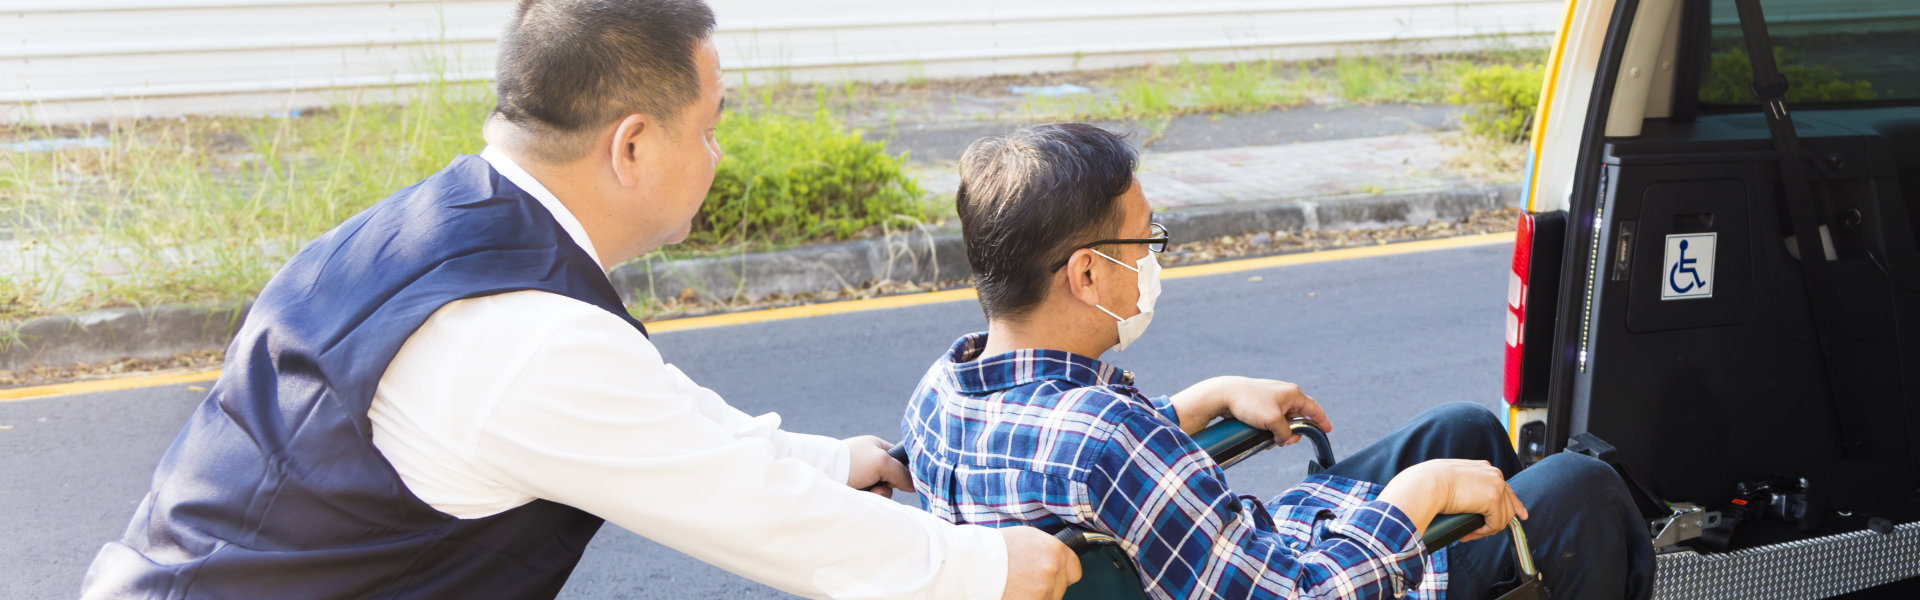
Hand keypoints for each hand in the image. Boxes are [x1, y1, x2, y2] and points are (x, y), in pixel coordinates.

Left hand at [842, 435, 913, 497]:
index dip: (904, 470)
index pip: (899, 459)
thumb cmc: (853, 460)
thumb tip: (914, 485)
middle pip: (892, 479)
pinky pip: (870, 498)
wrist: (824, 473)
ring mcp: (861, 477)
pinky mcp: (854, 490)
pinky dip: (868, 499)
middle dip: (888, 486)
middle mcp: (870, 462)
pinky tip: (859, 496)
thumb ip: (901, 471)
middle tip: (880, 484)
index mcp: (876, 447)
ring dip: (878, 494)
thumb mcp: (882, 461)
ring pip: (882, 491)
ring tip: (866, 490)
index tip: (905, 479)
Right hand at [999, 527, 1081, 599]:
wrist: (970, 566)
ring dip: (1035, 595)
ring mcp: (1044, 592)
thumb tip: (1056, 561)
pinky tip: (1012, 594)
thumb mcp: (1025, 538)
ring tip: (1015, 587)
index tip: (1052, 576)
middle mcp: (1053, 571)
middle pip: (1060, 588)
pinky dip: (1026, 599)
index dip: (1062, 574)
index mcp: (1054, 550)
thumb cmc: (992, 549)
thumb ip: (1047, 551)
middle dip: (1045, 586)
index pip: (1075, 570)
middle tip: (1024, 581)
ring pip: (1048, 598)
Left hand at [1169, 376, 1330, 443]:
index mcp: (1293, 394)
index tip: (1327, 430)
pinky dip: (1269, 430)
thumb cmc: (1250, 403)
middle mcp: (1284, 394)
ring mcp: (1271, 399)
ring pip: (1282, 421)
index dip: (1321, 421)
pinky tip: (1261, 436)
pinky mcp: (1259, 405)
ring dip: (1278, 433)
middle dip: (1292, 433)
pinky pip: (1270, 420)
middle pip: (1297, 418)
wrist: (1223, 395)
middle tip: (1283, 442)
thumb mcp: (1274, 421)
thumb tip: (1284, 439)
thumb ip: (1285, 433)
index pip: (1313, 408)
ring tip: (1268, 439)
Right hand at [1377, 459, 1528, 542]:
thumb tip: (1461, 499)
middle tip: (1476, 532)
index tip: (1519, 515)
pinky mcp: (1493, 499)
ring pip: (1503, 517)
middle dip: (1498, 522)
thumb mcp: (1449, 479)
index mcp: (1484, 468)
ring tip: (1468, 534)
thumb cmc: (1428, 482)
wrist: (1426, 484)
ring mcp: (1496, 486)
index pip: (1505, 489)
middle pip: (1509, 504)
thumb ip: (1461, 484)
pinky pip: (1496, 524)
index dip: (1513, 505)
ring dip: (1486, 529)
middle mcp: (1494, 474)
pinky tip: (1470, 533)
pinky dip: (1483, 532)